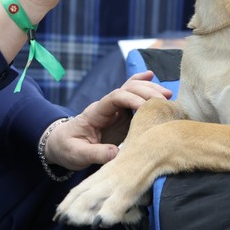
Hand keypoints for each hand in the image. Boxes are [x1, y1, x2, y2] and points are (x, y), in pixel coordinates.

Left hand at [44, 71, 172, 170]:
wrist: (61, 144)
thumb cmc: (67, 148)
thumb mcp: (77, 154)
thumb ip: (96, 153)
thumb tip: (117, 154)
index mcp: (95, 113)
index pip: (115, 98)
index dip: (132, 99)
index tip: (146, 108)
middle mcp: (106, 107)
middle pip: (127, 90)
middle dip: (146, 92)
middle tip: (165, 99)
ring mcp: (114, 110)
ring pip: (132, 90)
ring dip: (149, 89)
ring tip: (168, 95)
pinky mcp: (120, 116)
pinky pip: (132, 96)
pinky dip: (141, 85)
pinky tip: (151, 76)